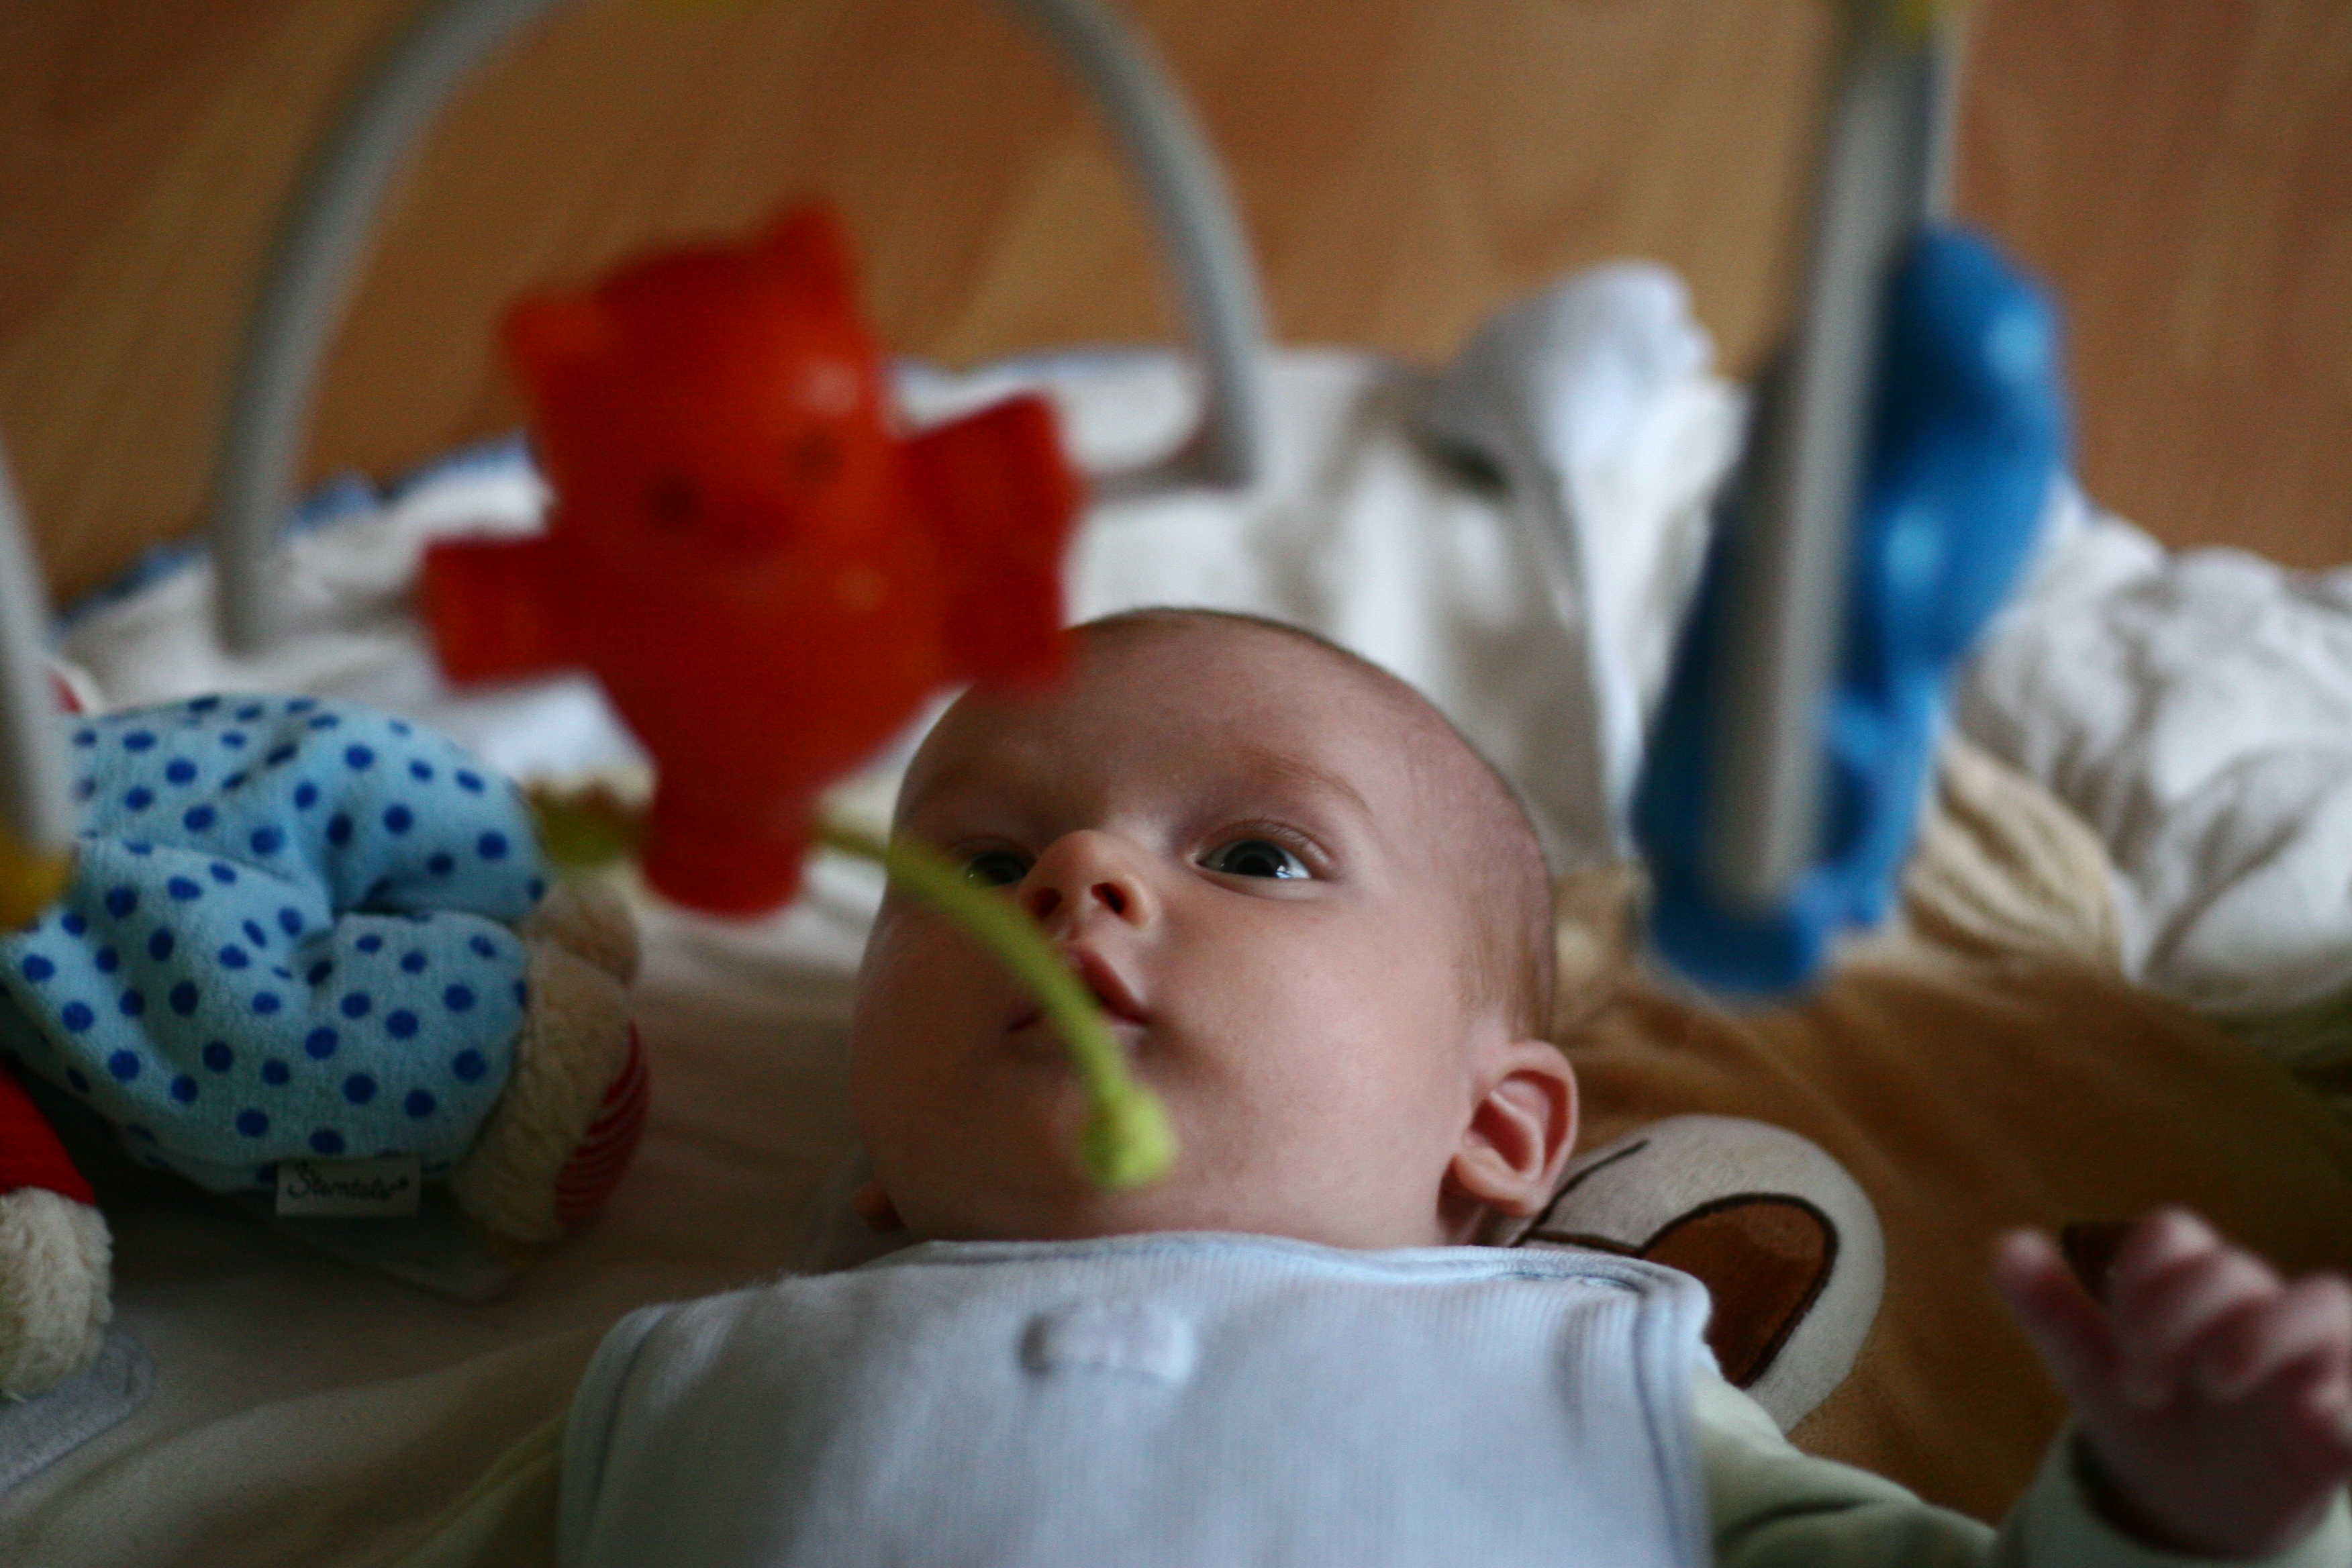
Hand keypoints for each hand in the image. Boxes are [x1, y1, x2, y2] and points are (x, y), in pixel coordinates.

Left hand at [1993, 1209, 2351, 1557]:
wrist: (2197, 1499)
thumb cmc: (2148, 1411)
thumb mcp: (2091, 1368)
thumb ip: (2051, 1308)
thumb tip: (2005, 1245)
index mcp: (2189, 1286)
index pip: (2173, 1234)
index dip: (2138, 1278)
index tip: (2119, 1351)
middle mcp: (2255, 1306)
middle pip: (2233, 1270)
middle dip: (2179, 1320)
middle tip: (2143, 1390)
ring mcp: (2310, 1355)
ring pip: (2324, 1302)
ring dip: (2270, 1333)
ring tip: (2217, 1384)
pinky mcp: (2344, 1417)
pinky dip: (2348, 1402)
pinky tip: (2318, 1421)